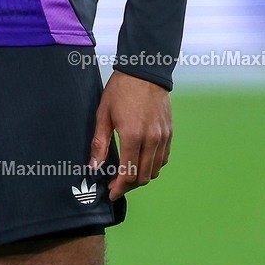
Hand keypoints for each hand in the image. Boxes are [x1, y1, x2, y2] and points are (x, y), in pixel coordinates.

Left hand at [88, 70, 171, 199]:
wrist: (144, 71)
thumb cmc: (121, 90)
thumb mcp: (104, 114)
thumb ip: (99, 143)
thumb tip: (94, 167)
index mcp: (133, 136)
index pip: (128, 174)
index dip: (119, 188)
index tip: (111, 192)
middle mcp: (151, 140)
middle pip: (143, 177)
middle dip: (129, 185)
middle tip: (117, 184)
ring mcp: (163, 137)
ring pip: (155, 170)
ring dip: (142, 177)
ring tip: (128, 174)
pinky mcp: (169, 133)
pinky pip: (164, 158)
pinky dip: (154, 165)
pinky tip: (142, 161)